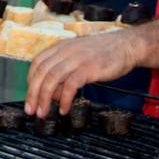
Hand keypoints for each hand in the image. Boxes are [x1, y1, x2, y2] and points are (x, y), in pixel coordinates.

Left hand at [24, 32, 141, 117]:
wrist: (127, 45)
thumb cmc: (104, 53)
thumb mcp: (79, 56)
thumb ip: (65, 70)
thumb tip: (52, 93)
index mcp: (62, 46)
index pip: (37, 62)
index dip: (31, 80)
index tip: (30, 96)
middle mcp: (66, 51)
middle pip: (41, 72)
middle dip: (33, 94)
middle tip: (30, 110)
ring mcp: (78, 58)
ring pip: (52, 79)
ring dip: (44, 98)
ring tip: (43, 113)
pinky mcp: (89, 68)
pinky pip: (70, 85)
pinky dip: (64, 99)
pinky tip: (64, 109)